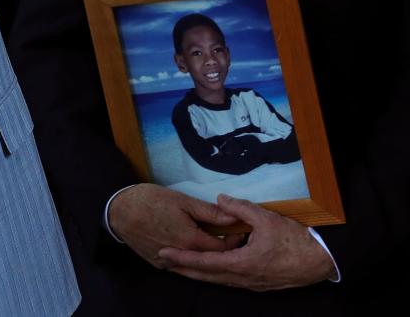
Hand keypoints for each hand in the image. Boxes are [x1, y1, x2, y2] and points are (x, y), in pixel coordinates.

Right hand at [108, 183, 242, 269]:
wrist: (119, 210)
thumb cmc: (150, 200)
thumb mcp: (182, 200)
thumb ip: (209, 212)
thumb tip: (232, 217)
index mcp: (191, 241)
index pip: (222, 248)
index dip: (233, 240)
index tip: (238, 231)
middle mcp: (182, 257)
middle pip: (209, 258)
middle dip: (220, 249)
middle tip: (225, 236)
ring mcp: (169, 263)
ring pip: (194, 264)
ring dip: (203, 255)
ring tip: (205, 240)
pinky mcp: (158, 264)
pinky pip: (178, 264)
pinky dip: (186, 257)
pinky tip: (185, 245)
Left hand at [159, 194, 337, 289]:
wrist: (320, 261)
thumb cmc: (294, 240)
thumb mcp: (266, 218)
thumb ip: (240, 208)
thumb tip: (219, 199)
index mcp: (242, 264)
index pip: (205, 263)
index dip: (183, 258)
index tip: (164, 254)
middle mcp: (244, 279)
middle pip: (207, 276)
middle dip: (184, 269)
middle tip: (163, 262)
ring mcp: (251, 283)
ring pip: (218, 280)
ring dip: (197, 273)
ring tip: (179, 266)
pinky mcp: (258, 283)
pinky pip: (230, 281)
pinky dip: (214, 275)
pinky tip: (208, 269)